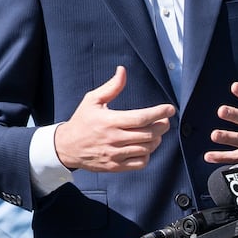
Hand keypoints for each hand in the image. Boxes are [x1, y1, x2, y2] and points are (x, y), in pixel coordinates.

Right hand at [51, 66, 174, 172]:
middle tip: (165, 120)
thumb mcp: (92, 100)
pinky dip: (147, 155)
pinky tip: (145, 146)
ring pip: (146, 148)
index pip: (141, 118)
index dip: (159, 113)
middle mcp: (114, 139)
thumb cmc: (81, 121)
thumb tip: (122, 71)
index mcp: (109, 121)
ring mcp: (115, 154)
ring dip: (156, 139)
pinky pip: (140, 163)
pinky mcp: (115, 166)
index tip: (170, 109)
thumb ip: (111, 86)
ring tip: (156, 132)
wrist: (67, 146)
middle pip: (148, 134)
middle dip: (162, 125)